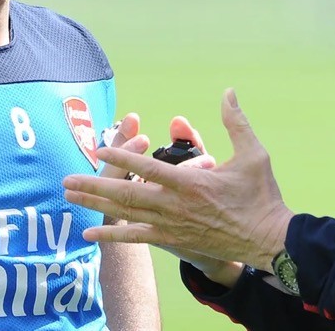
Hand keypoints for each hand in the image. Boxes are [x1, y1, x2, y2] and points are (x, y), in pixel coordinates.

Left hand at [63, 89, 292, 271]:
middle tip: (65, 179)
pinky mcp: (174, 241)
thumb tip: (228, 92)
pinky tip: (88, 235)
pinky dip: (111, 236)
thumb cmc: (262, 196)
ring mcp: (172, 226)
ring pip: (126, 214)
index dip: (124, 158)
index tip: (100, 149)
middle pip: (127, 194)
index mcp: (192, 185)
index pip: (149, 169)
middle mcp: (176, 207)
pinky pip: (136, 238)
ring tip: (69, 196)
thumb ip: (236, 122)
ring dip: (96, 204)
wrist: (269, 241)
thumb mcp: (254, 154)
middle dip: (94, 185)